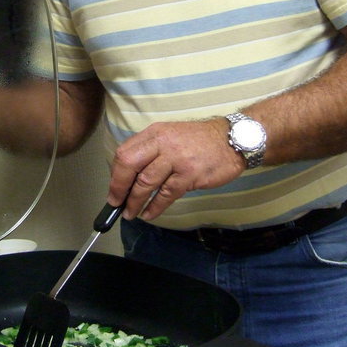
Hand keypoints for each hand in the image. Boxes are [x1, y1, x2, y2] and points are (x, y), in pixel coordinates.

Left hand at [107, 119, 245, 220]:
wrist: (232, 139)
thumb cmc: (199, 140)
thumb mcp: (170, 135)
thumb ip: (151, 150)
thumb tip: (129, 174)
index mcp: (154, 133)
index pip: (124, 152)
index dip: (115, 174)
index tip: (114, 188)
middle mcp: (162, 143)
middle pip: (129, 165)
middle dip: (119, 188)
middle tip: (115, 203)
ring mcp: (176, 158)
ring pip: (146, 182)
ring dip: (135, 201)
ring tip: (130, 213)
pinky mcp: (190, 174)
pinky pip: (166, 194)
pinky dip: (155, 207)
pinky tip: (149, 214)